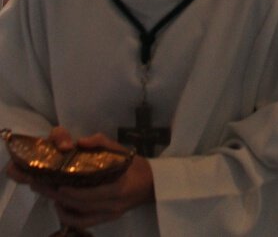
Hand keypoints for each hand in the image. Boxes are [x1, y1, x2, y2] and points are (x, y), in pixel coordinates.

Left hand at [19, 129, 153, 228]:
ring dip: (60, 206)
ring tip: (46, 192)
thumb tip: (81, 142)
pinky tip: (60, 204)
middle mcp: (112, 206)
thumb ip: (101, 143)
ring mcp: (108, 215)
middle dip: (58, 196)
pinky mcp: (105, 220)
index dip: (73, 192)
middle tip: (39, 184)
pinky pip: (82, 222)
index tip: (58, 184)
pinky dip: (68, 215)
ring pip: (79, 216)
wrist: (151, 185)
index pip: (92, 194)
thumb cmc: (135, 164)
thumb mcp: (121, 149)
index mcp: (118, 187)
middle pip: (80, 205)